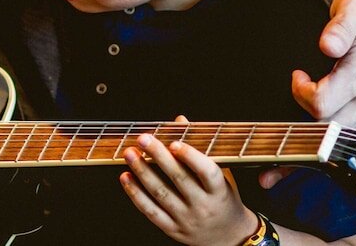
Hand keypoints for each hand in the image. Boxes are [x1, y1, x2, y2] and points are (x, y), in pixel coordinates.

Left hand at [120, 116, 256, 245]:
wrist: (229, 237)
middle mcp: (203, 206)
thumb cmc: (222, 198)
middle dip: (158, 156)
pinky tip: (126, 177)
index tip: (174, 142)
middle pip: (179, 179)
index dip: (191, 157)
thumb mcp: (221, 175)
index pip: (207, 172)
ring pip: (161, 194)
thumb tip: (180, 121)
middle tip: (143, 138)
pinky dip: (136, 194)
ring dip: (142, 172)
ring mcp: (187, 219)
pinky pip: (151, 211)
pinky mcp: (173, 229)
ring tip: (130, 153)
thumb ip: (200, 147)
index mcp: (219, 191)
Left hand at [293, 0, 355, 126]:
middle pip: (328, 122)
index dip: (301, 93)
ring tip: (319, 83)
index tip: (299, 75)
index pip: (322, 104)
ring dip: (322, 110)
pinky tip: (334, 92)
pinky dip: (337, 113)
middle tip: (305, 80)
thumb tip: (328, 45)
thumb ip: (339, 27)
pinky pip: (352, 126)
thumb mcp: (352, 6)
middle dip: (307, 103)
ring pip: (339, 127)